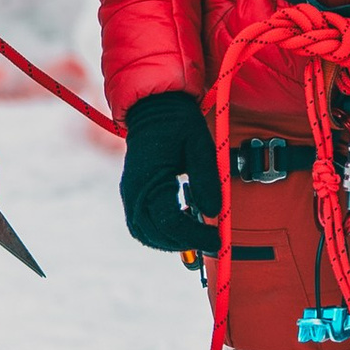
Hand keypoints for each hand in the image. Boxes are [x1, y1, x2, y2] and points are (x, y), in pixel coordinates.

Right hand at [119, 88, 223, 252]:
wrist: (154, 107)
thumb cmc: (178, 123)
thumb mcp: (200, 145)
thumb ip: (207, 179)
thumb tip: (214, 212)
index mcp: (149, 179)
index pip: (171, 222)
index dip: (196, 235)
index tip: (219, 238)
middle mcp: (133, 191)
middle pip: (155, 234)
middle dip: (184, 243)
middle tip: (211, 240)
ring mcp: (130, 193)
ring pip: (144, 233)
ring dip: (170, 241)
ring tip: (196, 235)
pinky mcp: (133, 194)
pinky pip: (141, 224)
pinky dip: (160, 233)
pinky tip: (182, 226)